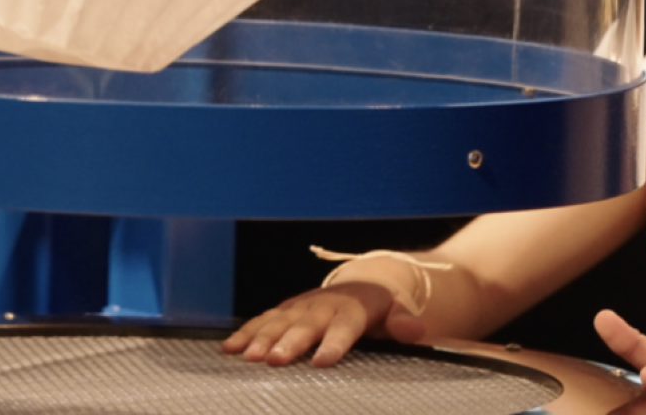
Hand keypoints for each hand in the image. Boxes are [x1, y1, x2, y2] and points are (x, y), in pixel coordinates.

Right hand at [222, 282, 425, 366]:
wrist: (361, 284)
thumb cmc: (378, 308)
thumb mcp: (396, 312)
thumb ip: (402, 322)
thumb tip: (415, 330)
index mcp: (352, 308)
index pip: (345, 326)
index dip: (335, 342)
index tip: (323, 361)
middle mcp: (322, 306)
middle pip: (306, 325)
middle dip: (290, 342)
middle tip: (275, 360)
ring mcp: (300, 307)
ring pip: (279, 322)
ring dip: (262, 338)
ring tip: (248, 357)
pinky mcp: (284, 311)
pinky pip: (262, 320)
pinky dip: (245, 333)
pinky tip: (229, 348)